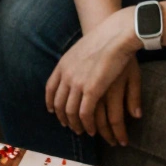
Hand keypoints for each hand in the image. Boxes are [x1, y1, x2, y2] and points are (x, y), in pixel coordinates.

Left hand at [45, 8, 142, 136]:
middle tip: (68, 125)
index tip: (52, 110)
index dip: (50, 102)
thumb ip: (74, 64)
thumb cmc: (105, 38)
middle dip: (62, 117)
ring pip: (70, 112)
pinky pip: (84, 113)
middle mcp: (66, 76)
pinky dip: (86, 124)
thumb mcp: (81, 49)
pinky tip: (90, 130)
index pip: (50, 88)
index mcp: (62, 65)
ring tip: (81, 131)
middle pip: (58, 103)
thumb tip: (71, 75)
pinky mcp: (91, 90)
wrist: (115, 34)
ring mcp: (77, 84)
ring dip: (75, 124)